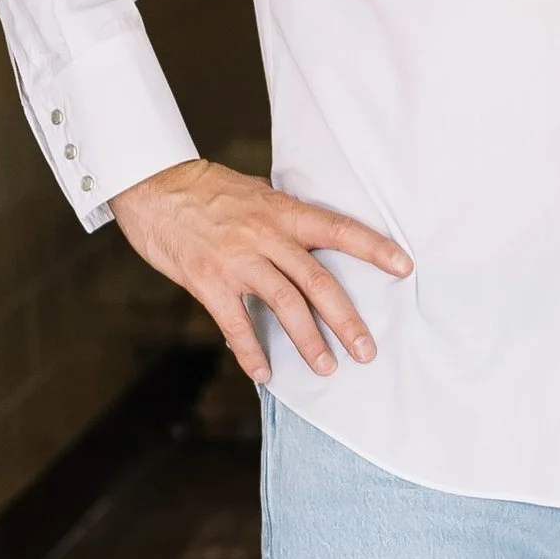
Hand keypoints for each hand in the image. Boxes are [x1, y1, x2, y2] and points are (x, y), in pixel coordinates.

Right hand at [111, 157, 407, 387]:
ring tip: (326, 368)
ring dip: (308, 341)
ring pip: (284, 305)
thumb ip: (285, 218)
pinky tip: (264, 372)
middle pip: (317, 282)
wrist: (154, 186)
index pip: (339, 230)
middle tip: (366, 350)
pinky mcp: (208, 281)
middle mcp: (266, 235)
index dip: (374, 248)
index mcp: (283, 212)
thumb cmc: (208, 190)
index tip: (405, 267)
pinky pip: (236, 323)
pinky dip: (252, 351)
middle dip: (346, 320)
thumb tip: (315, 236)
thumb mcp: (257, 193)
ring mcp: (237, 260)